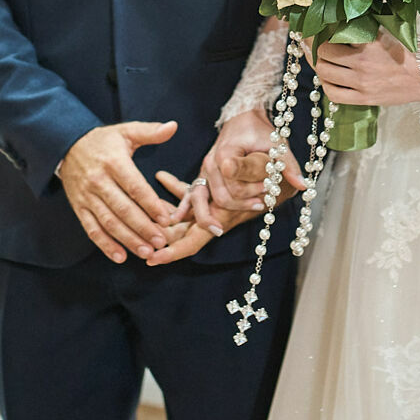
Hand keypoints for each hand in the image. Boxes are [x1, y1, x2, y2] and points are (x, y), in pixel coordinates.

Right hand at [59, 120, 179, 264]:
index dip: (150, 204)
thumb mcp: (125, 131)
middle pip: (122, 209)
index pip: (134, 186)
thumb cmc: (103, 141)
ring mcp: (87, 197)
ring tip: (146, 252)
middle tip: (160, 242)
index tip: (166, 218)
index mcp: (113, 162)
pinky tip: (120, 256)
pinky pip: (91, 229)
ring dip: (127, 240)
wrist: (66, 146)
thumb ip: (150, 132)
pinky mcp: (79, 208)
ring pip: (108, 222)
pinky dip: (105, 245)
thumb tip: (173, 126)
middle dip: (142, 227)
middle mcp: (98, 181)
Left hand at [144, 169, 267, 266]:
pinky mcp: (215, 186)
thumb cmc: (279, 163)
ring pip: (184, 215)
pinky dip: (175, 186)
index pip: (196, 241)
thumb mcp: (268, 164)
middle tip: (134, 241)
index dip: (174, 252)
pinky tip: (160, 175)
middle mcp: (218, 212)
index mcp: (226, 215)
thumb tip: (226, 166)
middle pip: (183, 233)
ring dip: (163, 214)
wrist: (285, 159)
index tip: (152, 259)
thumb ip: (250, 167)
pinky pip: (192, 191)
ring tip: (138, 210)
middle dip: (160, 239)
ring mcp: (215, 201)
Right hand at [175, 109, 304, 234]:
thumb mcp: (277, 144)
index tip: (268, 193)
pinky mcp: (204, 174)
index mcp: (226, 154)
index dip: (252, 193)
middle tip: (262, 204)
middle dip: (241, 204)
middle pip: (221, 196)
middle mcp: (211, 163)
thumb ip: (287, 165)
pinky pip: (191, 192)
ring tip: (220, 229)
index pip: (235, 186)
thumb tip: (302, 185)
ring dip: (210, 215)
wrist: (243, 116)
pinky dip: (186, 206)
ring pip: (201, 198)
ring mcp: (205, 169)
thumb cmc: (260, 130)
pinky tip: (177, 219)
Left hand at [306, 29, 419, 106]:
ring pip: (325, 73)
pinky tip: (326, 79)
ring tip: (316, 59)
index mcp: (368, 43)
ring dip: (317, 65)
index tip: (312, 28)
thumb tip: (338, 20)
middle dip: (313, 47)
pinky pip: (334, 94)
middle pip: (324, 54)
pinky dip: (326, 85)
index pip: (332, 35)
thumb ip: (363, 28)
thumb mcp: (386, 34)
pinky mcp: (364, 99)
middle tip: (309, 42)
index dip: (318, 32)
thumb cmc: (408, 52)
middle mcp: (362, 63)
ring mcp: (362, 83)